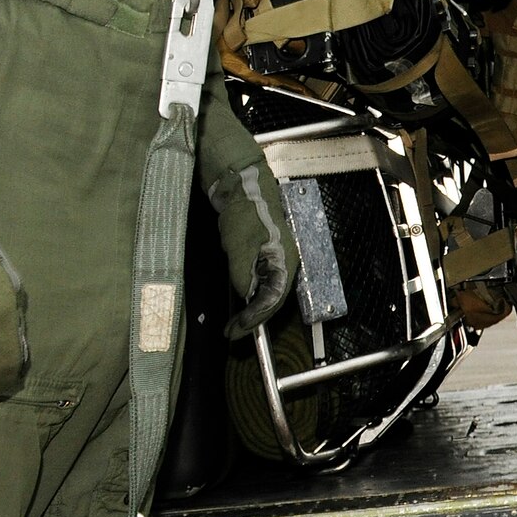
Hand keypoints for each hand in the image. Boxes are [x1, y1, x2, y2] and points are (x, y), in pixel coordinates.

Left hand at [209, 160, 300, 339]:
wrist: (243, 184)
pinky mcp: (264, 253)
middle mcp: (284, 262)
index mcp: (285, 261)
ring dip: (251, 308)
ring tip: (234, 322)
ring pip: (267, 291)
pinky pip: (261, 281)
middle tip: (231, 332)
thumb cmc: (245, 213)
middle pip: (273, 298)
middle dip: (253, 318)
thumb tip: (247, 296)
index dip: (255, 318)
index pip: (273, 299)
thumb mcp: (240, 244)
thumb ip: (244, 273)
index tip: (236, 330)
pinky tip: (240, 301)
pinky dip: (250, 294)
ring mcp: (275, 258)